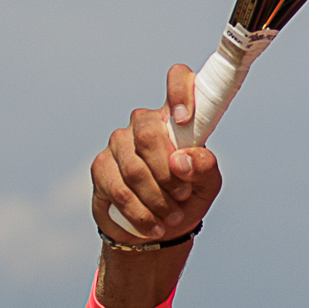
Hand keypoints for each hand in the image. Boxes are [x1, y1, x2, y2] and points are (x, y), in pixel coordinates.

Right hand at [91, 62, 223, 242]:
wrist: (159, 228)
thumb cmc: (186, 197)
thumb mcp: (207, 185)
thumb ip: (205, 167)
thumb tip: (182, 159)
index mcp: (174, 117)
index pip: (177, 79)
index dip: (180, 90)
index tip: (186, 118)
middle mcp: (143, 122)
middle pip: (149, 133)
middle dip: (168, 172)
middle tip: (183, 195)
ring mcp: (119, 142)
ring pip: (134, 168)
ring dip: (157, 199)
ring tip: (171, 216)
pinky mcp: (101, 166)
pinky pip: (118, 189)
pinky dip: (140, 212)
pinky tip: (153, 225)